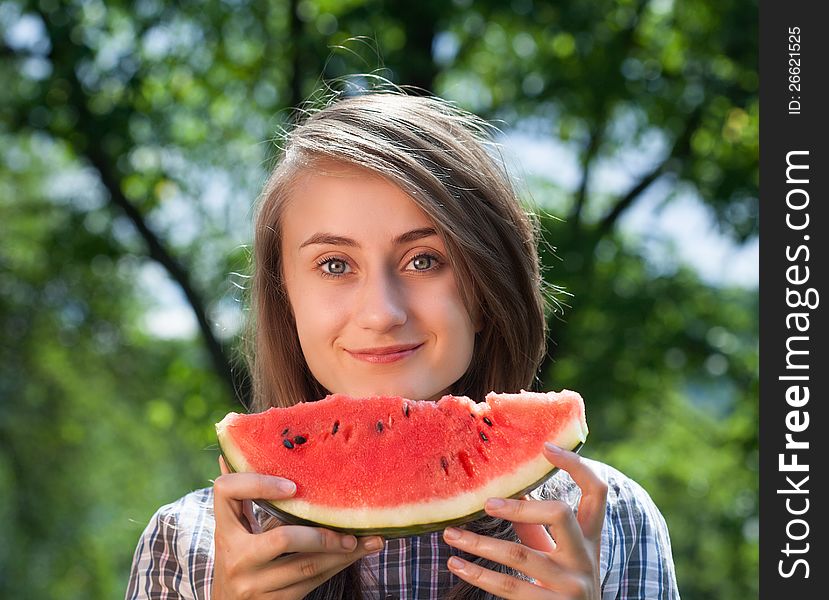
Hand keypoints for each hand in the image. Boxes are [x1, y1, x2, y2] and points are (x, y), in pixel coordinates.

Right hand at [212, 456, 384, 598]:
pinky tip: (357, 554)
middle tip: (351, 525)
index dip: (259, 483)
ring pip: (306, 567)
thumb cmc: (238, 553)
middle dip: (322, 532)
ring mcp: (254, 584)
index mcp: (225, 530)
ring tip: (370, 540)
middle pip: (283, 538)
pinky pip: (312, 583)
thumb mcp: (235, 526)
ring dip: (343, 552)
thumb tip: (231, 448)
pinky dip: (337, 567)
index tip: (293, 486)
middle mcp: (236, 558)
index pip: (228, 492)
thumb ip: (241, 494)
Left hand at [442, 443, 607, 598]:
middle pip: (559, 514)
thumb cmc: (564, 586)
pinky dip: (478, 574)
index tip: (545, 446)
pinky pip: (509, 586)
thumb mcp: (560, 555)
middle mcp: (585, 559)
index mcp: (590, 539)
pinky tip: (457, 564)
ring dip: (478, 543)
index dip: (576, 466)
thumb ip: (538, 526)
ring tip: (451, 535)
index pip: (596, 492)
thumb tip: (508, 491)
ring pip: (519, 553)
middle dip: (519, 506)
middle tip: (486, 502)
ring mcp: (571, 585)